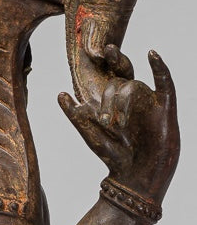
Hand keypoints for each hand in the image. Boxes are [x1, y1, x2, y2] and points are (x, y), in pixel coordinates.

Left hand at [59, 46, 179, 203]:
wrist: (134, 174)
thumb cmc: (111, 154)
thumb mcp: (88, 131)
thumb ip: (74, 113)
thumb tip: (59, 93)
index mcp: (112, 99)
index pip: (106, 75)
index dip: (101, 61)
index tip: (91, 50)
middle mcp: (130, 96)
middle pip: (117, 80)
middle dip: (108, 95)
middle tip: (103, 119)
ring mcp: (148, 99)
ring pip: (132, 85)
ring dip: (120, 103)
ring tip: (116, 126)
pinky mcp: (164, 106)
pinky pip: (165, 81)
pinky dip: (159, 67)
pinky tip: (152, 54)